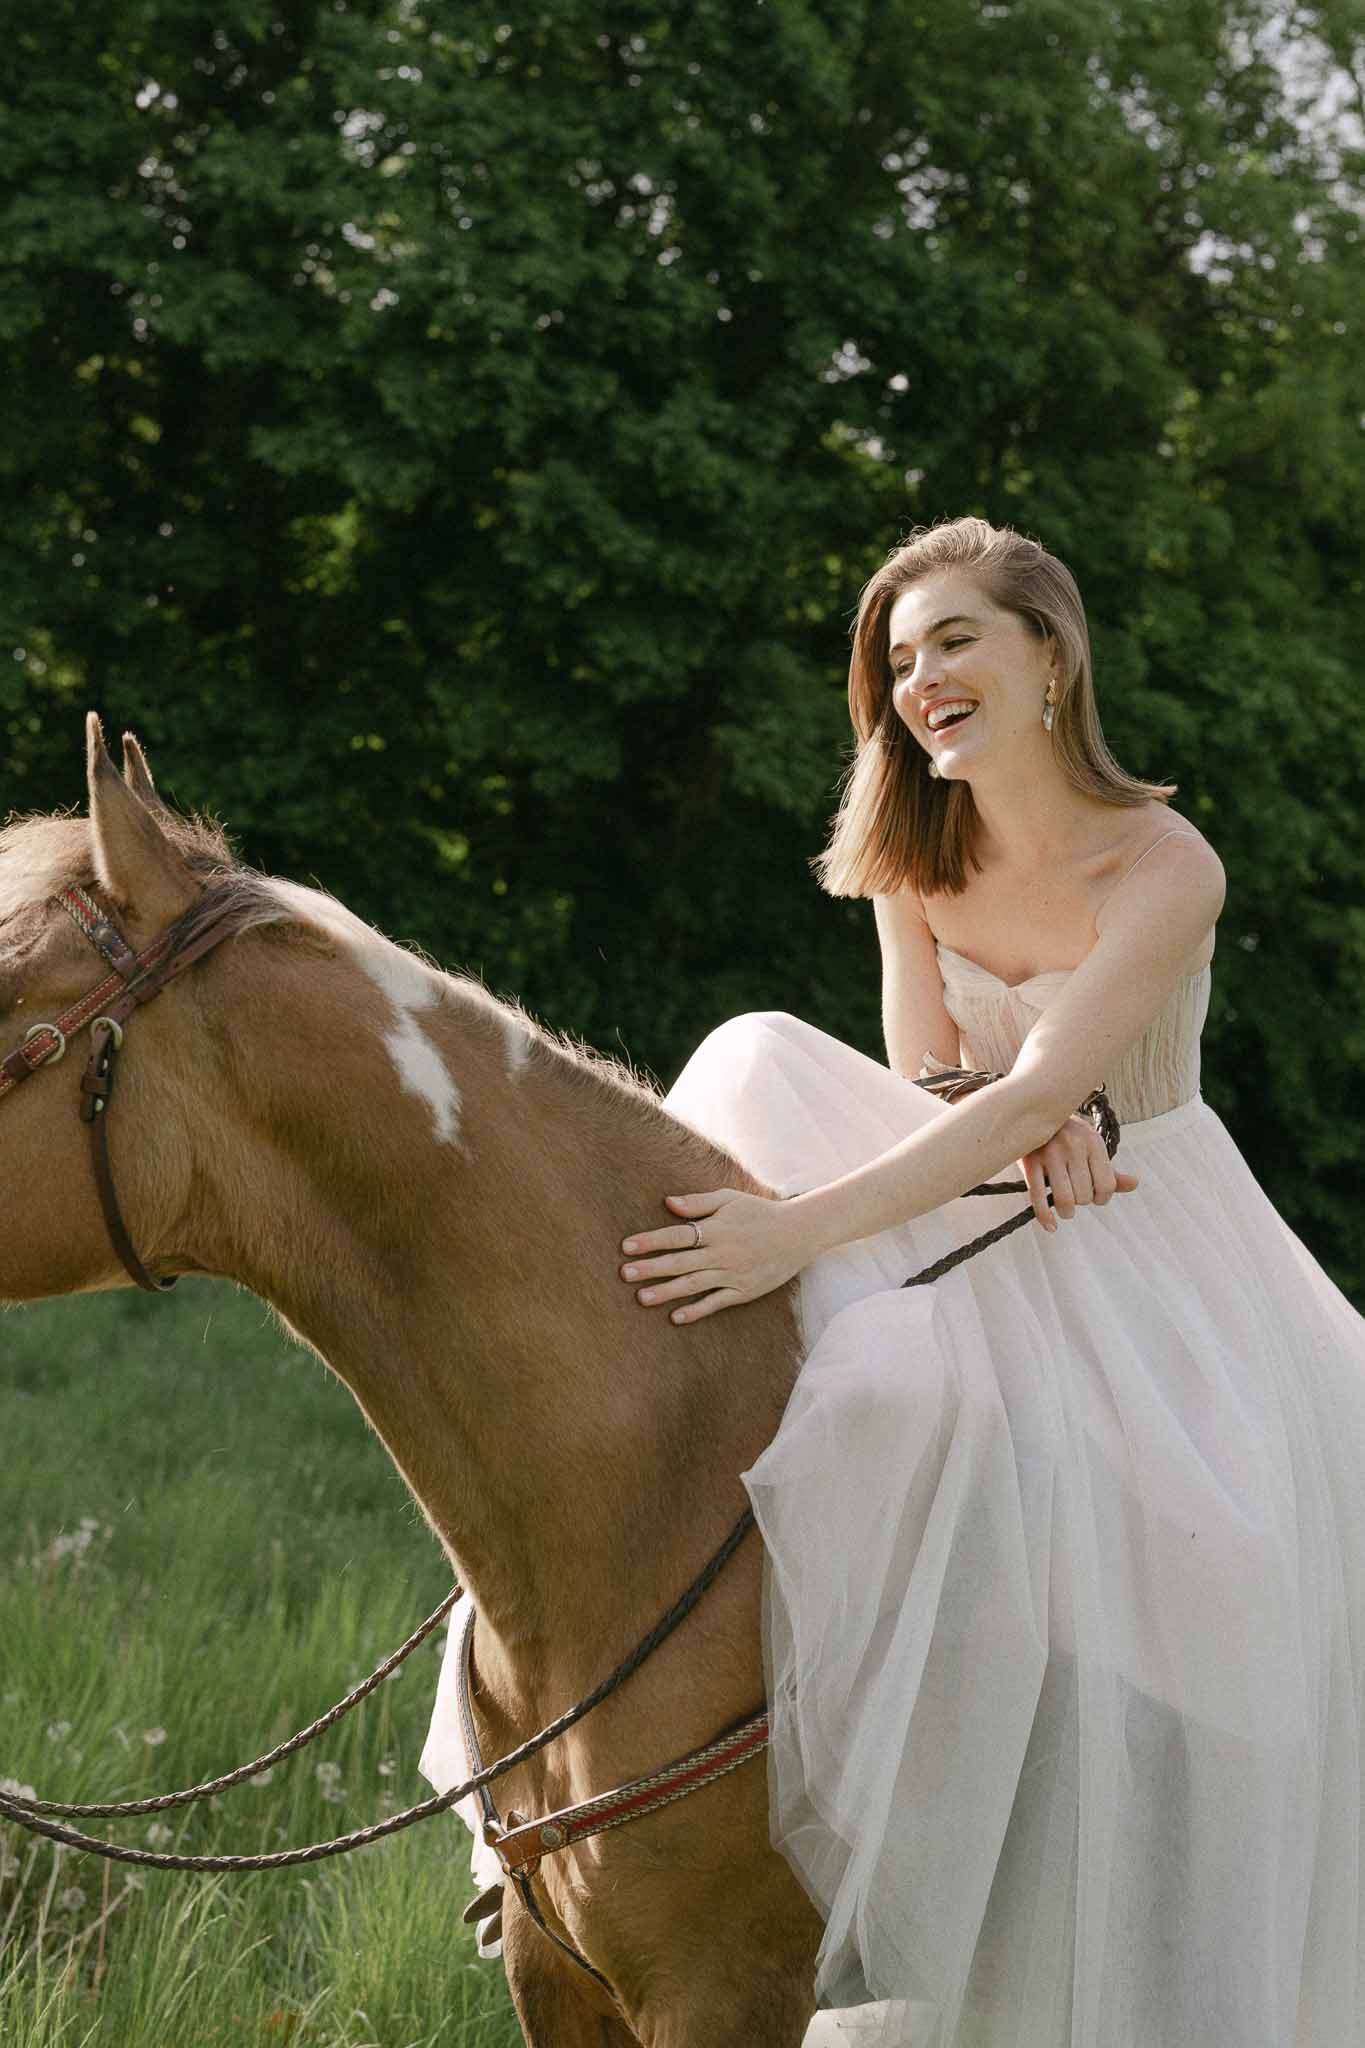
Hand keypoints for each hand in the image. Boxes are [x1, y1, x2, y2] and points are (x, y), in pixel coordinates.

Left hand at [619, 1188, 815, 1324]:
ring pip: (693, 1285)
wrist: (798, 1234)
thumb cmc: (760, 1212)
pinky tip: (676, 1317)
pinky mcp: (743, 1291)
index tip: (626, 1246)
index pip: (677, 1235)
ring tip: (641, 1297)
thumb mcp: (730, 1199)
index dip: (651, 1241)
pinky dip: (696, 1310)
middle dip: (650, 1268)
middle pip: (679, 1262)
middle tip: (625, 1274)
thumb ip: (699, 1202)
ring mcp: (732, 1274)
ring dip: (666, 1291)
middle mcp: (722, 1253)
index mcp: (717, 1229)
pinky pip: (716, 1303)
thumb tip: (668, 1202)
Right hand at [1018, 1113, 1138, 1232]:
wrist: (1036, 1114)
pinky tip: (1050, 1225)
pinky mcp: (1030, 1161)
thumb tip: (1134, 1184)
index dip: (1102, 1198)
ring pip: (1064, 1199)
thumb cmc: (1068, 1137)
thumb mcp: (1091, 1148)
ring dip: (1066, 1211)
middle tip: (1075, 1196)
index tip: (1094, 1198)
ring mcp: (1050, 1153)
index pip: (1107, 1185)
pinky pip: (1038, 1196)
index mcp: (1093, 1143)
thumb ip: (1110, 1170)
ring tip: (1065, 1209)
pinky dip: (1045, 1216)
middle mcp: (1073, 1146)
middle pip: (1085, 1195)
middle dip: (1081, 1202)